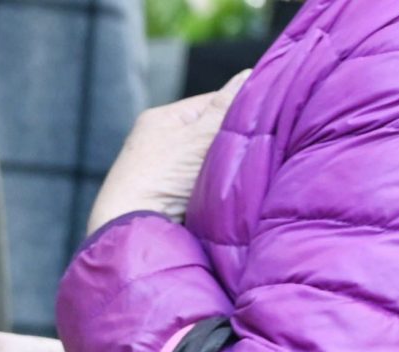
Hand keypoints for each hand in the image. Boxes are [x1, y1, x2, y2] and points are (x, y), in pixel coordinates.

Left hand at [89, 73, 249, 231]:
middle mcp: (159, 142)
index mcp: (163, 119)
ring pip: (209, 160)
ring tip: (243, 171)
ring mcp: (161, 172)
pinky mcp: (166, 198)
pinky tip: (229, 190)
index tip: (266, 119)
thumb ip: (226, 108)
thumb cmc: (160, 178)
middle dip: (234, 141)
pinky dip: (215, 187)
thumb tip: (247, 74)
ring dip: (226, 166)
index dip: (241, 110)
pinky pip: (202, 184)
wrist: (132, 231)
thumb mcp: (199, 136)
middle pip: (212, 134)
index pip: (214, 103)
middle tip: (257, 148)